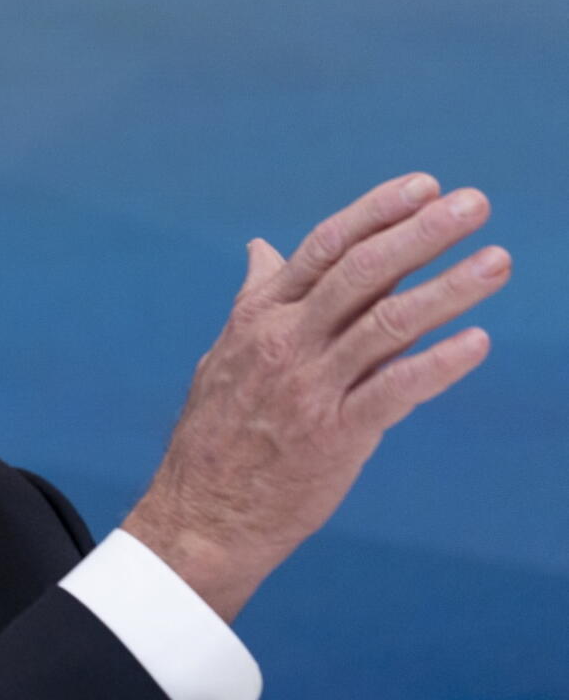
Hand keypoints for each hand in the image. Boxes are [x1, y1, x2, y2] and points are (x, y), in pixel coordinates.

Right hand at [123, 173, 510, 620]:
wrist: (202, 513)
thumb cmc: (215, 434)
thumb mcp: (224, 355)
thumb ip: (254, 300)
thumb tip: (261, 249)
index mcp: (259, 318)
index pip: (324, 248)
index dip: (377, 212)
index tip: (423, 186)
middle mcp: (284, 342)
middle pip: (362, 272)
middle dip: (423, 233)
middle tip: (475, 204)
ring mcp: (310, 387)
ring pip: (387, 323)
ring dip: (449, 289)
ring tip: (497, 261)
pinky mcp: (335, 435)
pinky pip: (395, 390)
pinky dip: (440, 364)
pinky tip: (477, 341)